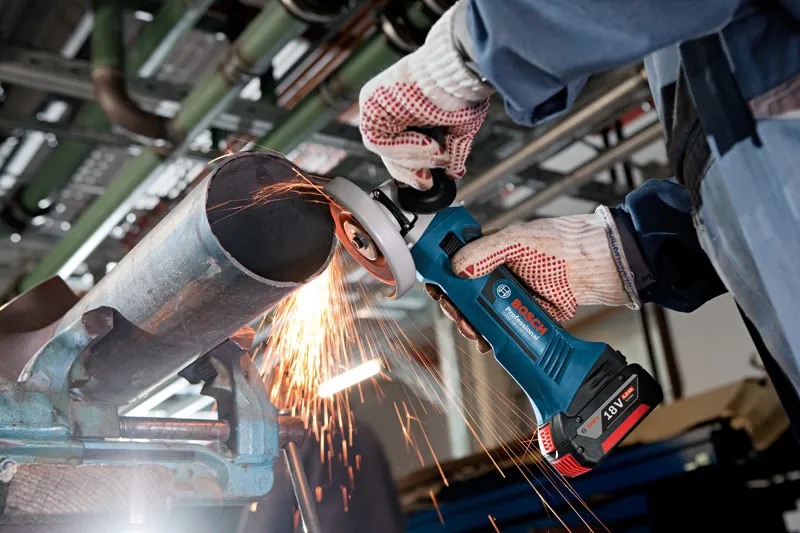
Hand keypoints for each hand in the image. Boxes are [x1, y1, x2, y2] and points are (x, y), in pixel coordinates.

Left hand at [358, 1, 492, 189]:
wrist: (457, 71)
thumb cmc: (461, 90)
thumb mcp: (460, 128)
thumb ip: (454, 151)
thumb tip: (454, 172)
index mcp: (408, 110)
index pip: (400, 148)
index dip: (413, 169)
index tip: (427, 181)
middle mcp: (389, 106)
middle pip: (388, 152)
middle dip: (409, 171)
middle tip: (427, 181)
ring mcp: (377, 103)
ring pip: (383, 149)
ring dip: (412, 158)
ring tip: (439, 153)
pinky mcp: (370, 101)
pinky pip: (378, 140)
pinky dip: (403, 148)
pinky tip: (427, 144)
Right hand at [427, 207, 639, 350]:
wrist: (592, 266)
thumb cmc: (560, 244)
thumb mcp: (516, 240)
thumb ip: (484, 252)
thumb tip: (456, 267)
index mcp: (490, 253)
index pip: (456, 266)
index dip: (443, 278)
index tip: (436, 288)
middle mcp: (497, 276)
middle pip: (464, 296)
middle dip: (455, 307)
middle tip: (455, 313)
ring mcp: (509, 297)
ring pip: (479, 315)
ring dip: (470, 324)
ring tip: (471, 329)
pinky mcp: (523, 315)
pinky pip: (500, 329)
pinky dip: (490, 337)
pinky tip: (487, 341)